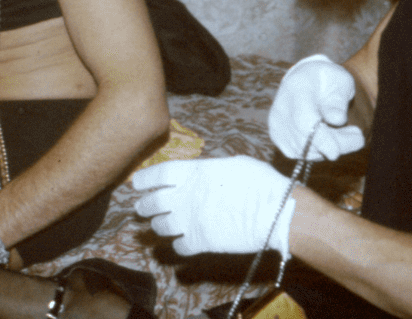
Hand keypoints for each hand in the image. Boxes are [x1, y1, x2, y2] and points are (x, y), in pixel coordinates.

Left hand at [133, 156, 295, 256]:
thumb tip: (205, 175)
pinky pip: (179, 248)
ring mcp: (190, 221)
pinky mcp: (201, 243)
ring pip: (160, 227)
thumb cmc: (260, 181)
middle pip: (152, 203)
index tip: (137, 184)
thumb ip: (210, 170)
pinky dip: (178, 247)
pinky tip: (182, 244)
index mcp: (192, 172)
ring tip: (159, 227)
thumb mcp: (232, 164)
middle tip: (142, 209)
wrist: (275, 211)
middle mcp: (184, 196)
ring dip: (158, 227)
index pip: (156, 175)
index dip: (144, 179)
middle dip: (144, 206)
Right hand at [268, 54, 364, 160]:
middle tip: (357, 137)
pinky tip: (327, 138)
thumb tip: (337, 120)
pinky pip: (299, 154)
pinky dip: (317, 151)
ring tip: (345, 133)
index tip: (338, 151)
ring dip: (328, 148)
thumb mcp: (340, 81)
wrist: (305, 78)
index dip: (321, 140)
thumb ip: (338, 101)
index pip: (305, 121)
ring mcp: (276, 123)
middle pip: (306, 139)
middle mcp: (281, 107)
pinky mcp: (277, 135)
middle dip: (335, 144)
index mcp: (297, 88)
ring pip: (304, 150)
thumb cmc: (327, 80)